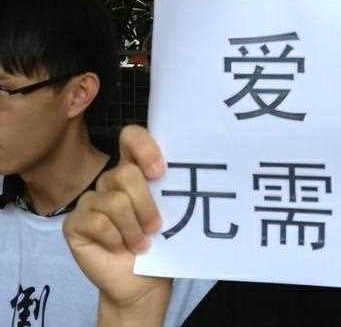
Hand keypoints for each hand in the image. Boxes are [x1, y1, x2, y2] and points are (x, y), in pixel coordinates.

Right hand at [64, 125, 171, 311]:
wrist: (142, 281)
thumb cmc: (160, 242)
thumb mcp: (171, 210)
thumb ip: (169, 187)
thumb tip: (187, 170)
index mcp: (134, 169)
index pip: (131, 137)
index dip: (144, 147)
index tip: (160, 172)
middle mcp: (110, 180)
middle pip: (126, 174)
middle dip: (146, 204)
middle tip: (156, 227)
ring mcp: (90, 200)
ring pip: (115, 202)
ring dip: (134, 229)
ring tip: (141, 243)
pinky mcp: (74, 223)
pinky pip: (98, 223)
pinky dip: (115, 239)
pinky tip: (119, 248)